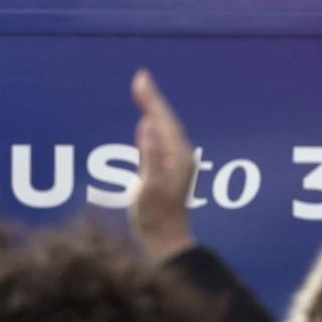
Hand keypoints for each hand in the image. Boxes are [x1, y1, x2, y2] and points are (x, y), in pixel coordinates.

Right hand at [129, 69, 196, 262]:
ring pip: (166, 128)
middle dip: (153, 99)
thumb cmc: (156, 219)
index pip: (163, 118)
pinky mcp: (170, 172)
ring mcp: (178, 165)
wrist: (166, 243)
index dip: (151, 98)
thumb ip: (149, 155)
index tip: (141, 78)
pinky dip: (154, 126)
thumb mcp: (149, 187)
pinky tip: (148, 125)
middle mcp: (182, 157)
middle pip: (167, 120)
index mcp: (178, 156)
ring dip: (154, 110)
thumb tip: (147, 125)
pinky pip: (162, 139)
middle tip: (140, 78)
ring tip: (143, 94)